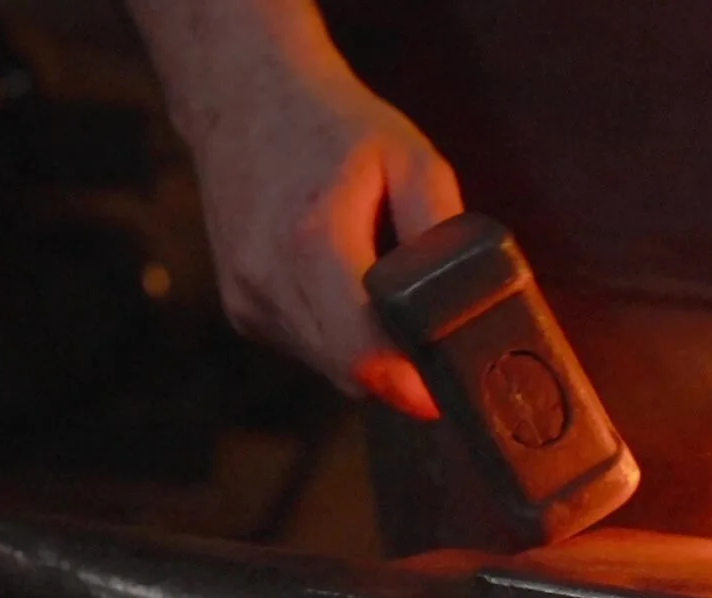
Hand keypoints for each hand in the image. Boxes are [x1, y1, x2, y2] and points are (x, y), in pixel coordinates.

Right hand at [183, 61, 458, 417]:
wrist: (242, 97)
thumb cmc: (335, 126)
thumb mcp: (414, 163)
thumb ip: (443, 237)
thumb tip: (470, 310)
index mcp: (313, 245)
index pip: (365, 359)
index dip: (414, 387)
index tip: (450, 388)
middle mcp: (269, 282)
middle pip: (353, 376)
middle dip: (402, 373)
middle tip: (439, 347)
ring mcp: (247, 301)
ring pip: (330, 369)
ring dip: (369, 355)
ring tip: (388, 299)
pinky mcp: (241, 311)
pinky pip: (308, 350)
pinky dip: (339, 338)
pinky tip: (349, 292)